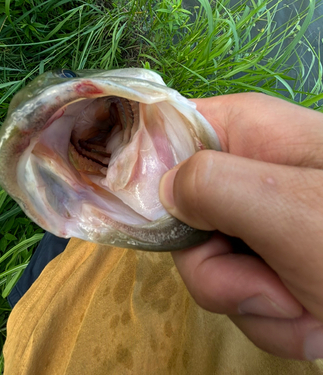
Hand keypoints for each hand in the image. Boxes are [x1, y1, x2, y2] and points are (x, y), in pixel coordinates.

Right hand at [159, 93, 322, 359]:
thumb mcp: (287, 208)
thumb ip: (212, 184)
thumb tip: (162, 188)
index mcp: (245, 131)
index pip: (166, 130)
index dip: (143, 169)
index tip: (143, 217)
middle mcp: (247, 170)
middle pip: (182, 215)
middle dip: (217, 267)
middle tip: (264, 282)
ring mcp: (260, 218)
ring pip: (209, 264)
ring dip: (253, 300)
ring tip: (306, 304)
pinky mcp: (273, 258)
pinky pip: (240, 292)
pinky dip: (274, 317)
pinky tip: (313, 317)